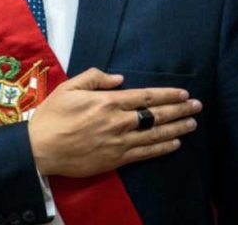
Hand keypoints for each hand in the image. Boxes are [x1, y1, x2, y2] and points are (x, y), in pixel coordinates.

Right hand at [27, 68, 201, 177]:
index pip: (145, 96)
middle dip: (179, 110)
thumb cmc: (52, 116)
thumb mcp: (69, 88)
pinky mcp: (115, 160)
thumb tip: (119, 79)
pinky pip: (145, 154)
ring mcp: (118, 142)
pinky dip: (162, 148)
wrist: (40, 149)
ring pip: (154, 135)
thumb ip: (95, 78)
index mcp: (107, 101)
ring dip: (176, 128)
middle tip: (197, 106)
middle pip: (155, 115)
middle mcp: (117, 121)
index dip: (167, 94)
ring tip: (192, 123)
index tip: (183, 93)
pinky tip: (175, 144)